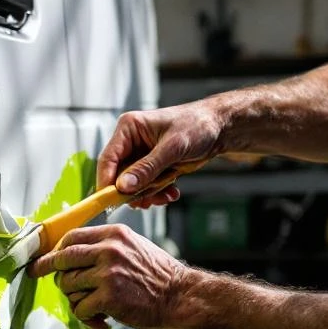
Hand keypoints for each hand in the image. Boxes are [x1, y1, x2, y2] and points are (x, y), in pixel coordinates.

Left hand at [27, 224, 194, 328]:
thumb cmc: (157, 276)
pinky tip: (101, 320)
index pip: (71, 238)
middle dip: (49, 271)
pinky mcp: (108, 297)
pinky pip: (79, 308)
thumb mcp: (132, 247)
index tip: (43, 260)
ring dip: (75, 300)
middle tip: (41, 276)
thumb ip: (104, 247)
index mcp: (114, 235)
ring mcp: (108, 273)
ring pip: (68, 286)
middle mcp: (109, 250)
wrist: (182, 296)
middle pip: (62, 259)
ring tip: (93, 307)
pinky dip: (86, 318)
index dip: (54, 251)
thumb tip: (68, 255)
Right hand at [99, 101, 224, 207]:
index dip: (107, 182)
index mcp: (129, 128)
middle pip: (118, 176)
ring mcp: (140, 155)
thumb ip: (147, 168)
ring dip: (148, 194)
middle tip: (147, 202)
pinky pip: (145, 186)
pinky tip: (171, 192)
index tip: (111, 202)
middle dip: (134, 192)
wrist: (220, 128)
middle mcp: (130, 142)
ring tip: (166, 195)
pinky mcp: (150, 166)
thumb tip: (123, 186)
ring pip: (132, 185)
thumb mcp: (172, 148)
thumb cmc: (198, 126)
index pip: (108, 159)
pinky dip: (157, 193)